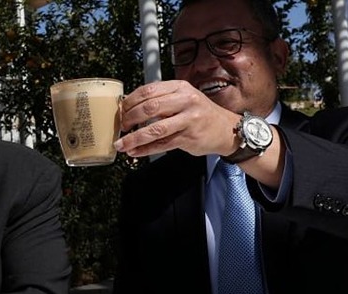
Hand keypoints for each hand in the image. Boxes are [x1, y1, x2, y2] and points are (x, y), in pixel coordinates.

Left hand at [115, 80, 240, 157]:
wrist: (226, 129)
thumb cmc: (199, 113)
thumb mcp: (183, 98)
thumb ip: (160, 99)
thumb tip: (129, 107)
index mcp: (180, 87)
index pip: (148, 90)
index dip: (130, 101)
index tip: (120, 110)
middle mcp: (185, 101)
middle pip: (149, 108)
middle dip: (130, 118)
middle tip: (121, 126)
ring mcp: (188, 120)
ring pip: (155, 129)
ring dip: (134, 138)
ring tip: (122, 144)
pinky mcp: (189, 138)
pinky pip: (162, 144)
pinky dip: (145, 149)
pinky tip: (135, 151)